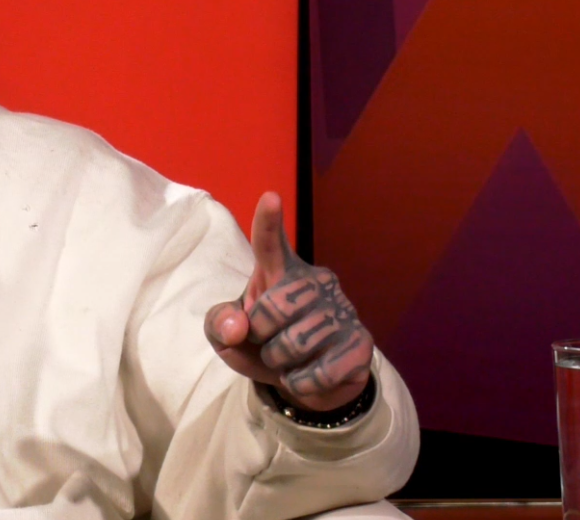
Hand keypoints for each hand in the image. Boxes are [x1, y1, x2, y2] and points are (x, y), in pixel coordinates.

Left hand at [204, 192, 373, 412]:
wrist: (307, 380)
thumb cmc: (263, 345)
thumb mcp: (229, 336)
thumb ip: (219, 324)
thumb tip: (237, 326)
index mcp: (280, 272)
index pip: (269, 243)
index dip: (267, 222)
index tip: (269, 197)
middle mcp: (316, 282)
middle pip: (274, 307)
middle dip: (259, 335)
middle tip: (266, 343)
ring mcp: (342, 310)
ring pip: (295, 344)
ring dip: (280, 364)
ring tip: (287, 360)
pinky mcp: (361, 343)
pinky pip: (319, 372)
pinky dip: (302, 383)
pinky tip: (308, 375)